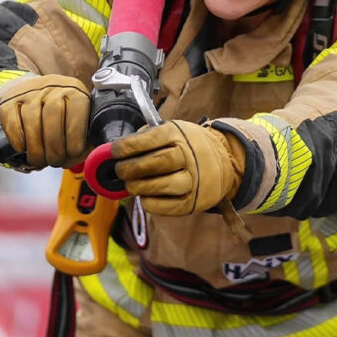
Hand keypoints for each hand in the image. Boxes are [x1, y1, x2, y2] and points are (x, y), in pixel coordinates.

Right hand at [0, 74, 89, 168]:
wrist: (31, 95)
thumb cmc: (61, 117)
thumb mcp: (78, 121)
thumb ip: (87, 139)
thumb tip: (89, 157)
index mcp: (75, 90)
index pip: (77, 107)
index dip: (75, 134)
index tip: (73, 152)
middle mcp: (52, 86)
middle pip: (53, 113)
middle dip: (54, 145)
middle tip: (55, 161)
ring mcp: (28, 91)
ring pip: (32, 119)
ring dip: (36, 147)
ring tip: (40, 160)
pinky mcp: (8, 100)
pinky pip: (12, 121)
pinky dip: (18, 139)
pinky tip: (24, 149)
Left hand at [111, 120, 245, 215]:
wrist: (222, 161)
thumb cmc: (187, 145)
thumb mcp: (172, 131)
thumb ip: (145, 138)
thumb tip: (114, 153)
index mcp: (178, 134)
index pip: (148, 140)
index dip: (126, 147)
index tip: (114, 151)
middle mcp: (188, 156)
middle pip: (153, 163)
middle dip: (129, 168)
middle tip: (120, 171)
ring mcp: (193, 180)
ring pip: (160, 186)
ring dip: (138, 187)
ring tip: (131, 185)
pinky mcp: (193, 202)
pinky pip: (165, 206)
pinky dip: (149, 202)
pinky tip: (144, 196)